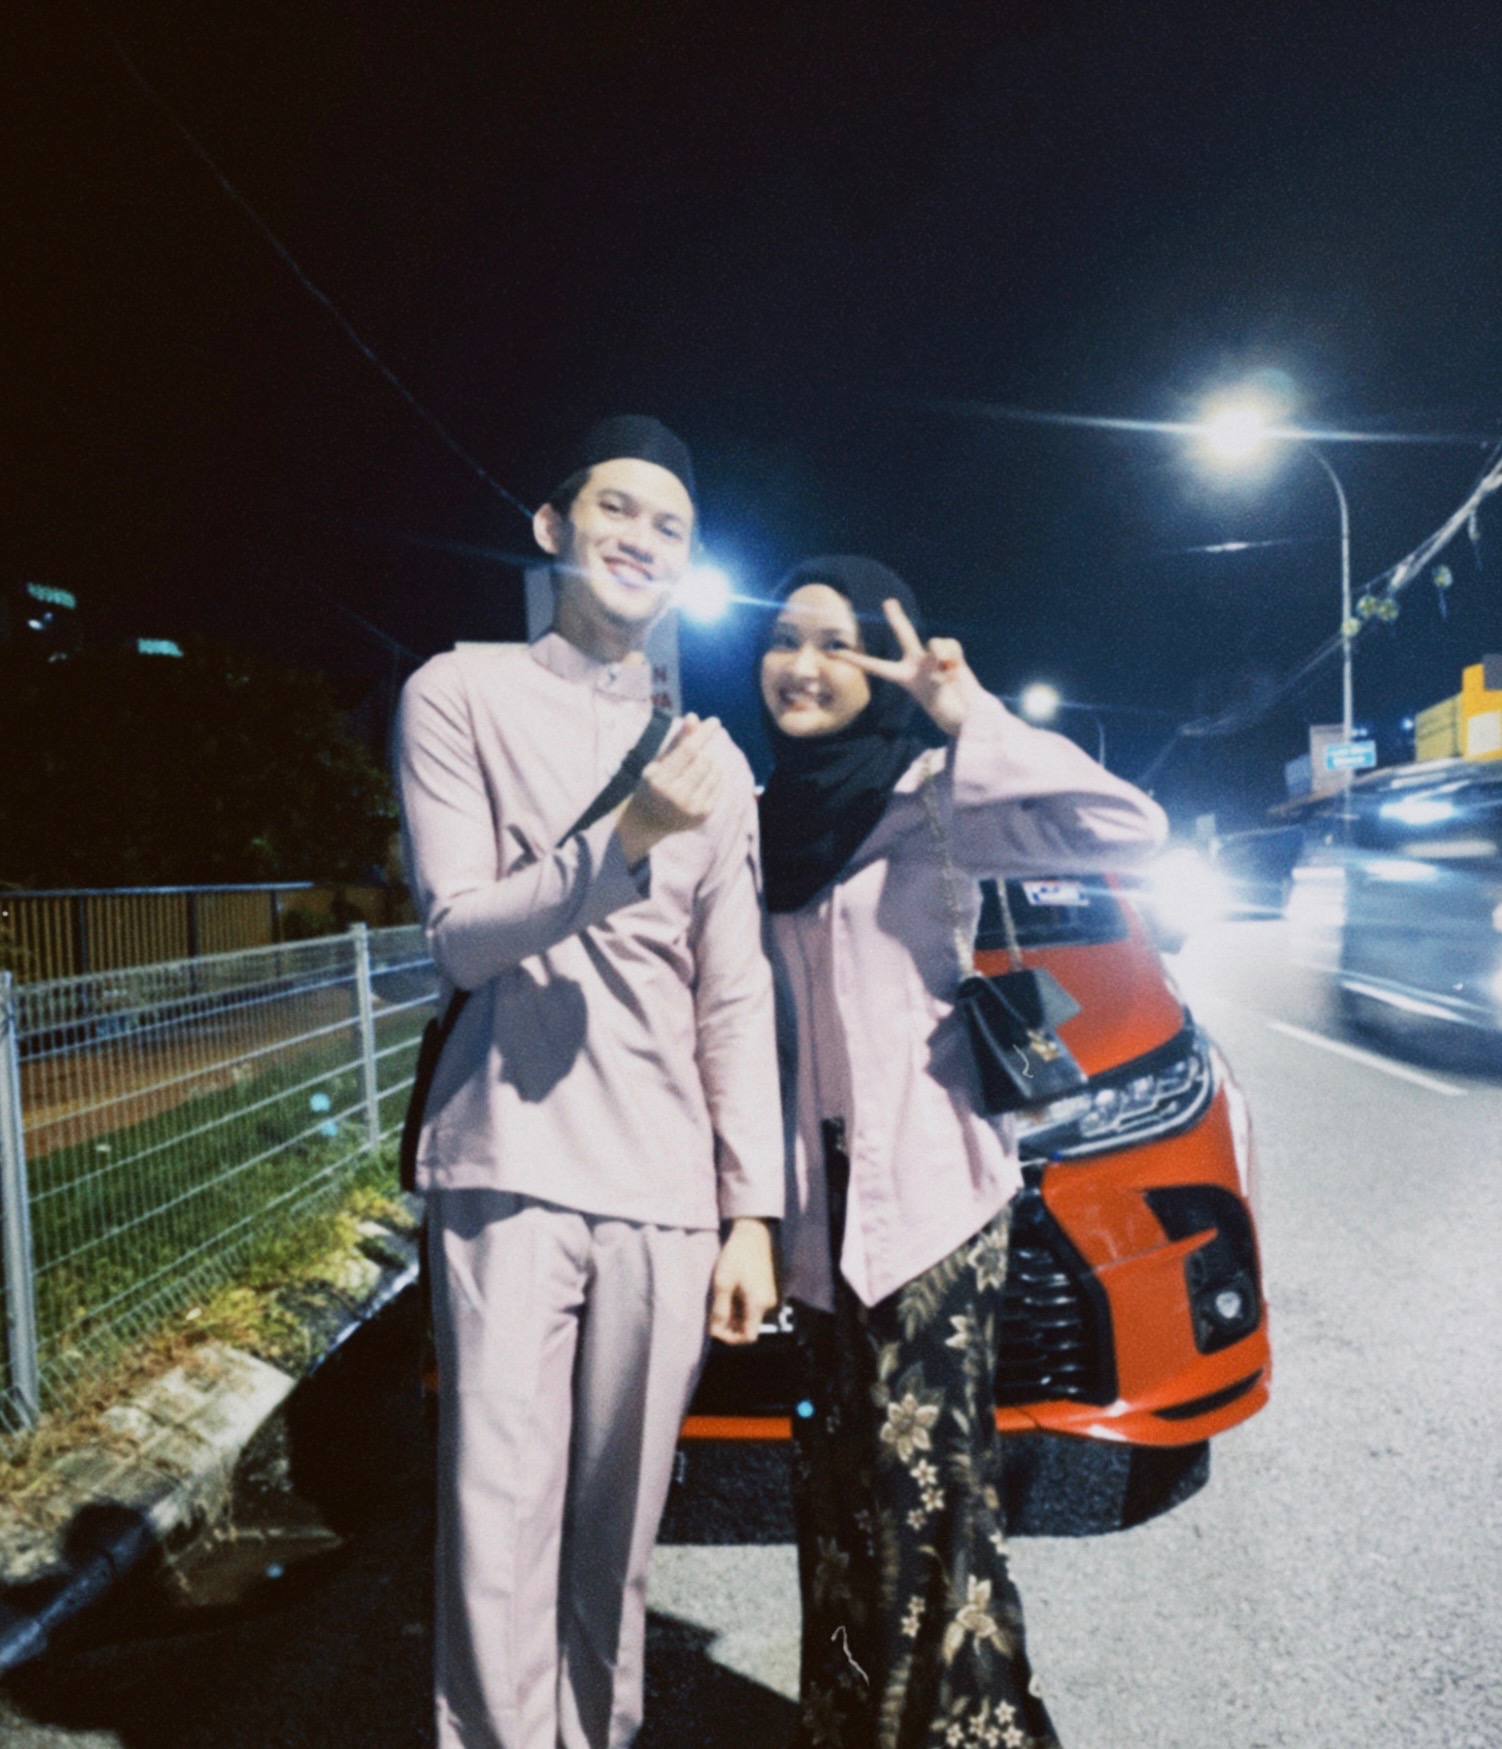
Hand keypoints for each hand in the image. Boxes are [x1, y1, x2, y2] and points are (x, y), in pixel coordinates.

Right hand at [615, 714, 724, 866]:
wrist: (649, 821)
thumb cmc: (653, 783)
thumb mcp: (659, 761)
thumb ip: (678, 740)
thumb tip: (694, 717)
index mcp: (659, 780)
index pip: (688, 751)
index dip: (702, 734)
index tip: (714, 721)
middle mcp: (675, 796)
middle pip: (703, 760)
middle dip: (702, 751)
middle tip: (692, 755)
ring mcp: (690, 808)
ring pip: (714, 772)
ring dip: (709, 764)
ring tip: (694, 769)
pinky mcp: (703, 814)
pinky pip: (719, 785)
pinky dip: (714, 777)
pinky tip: (701, 780)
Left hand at [708, 1218, 778, 1345]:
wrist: (752, 1234)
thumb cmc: (736, 1257)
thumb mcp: (722, 1284)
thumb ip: (720, 1310)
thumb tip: (716, 1332)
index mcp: (758, 1304)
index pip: (748, 1336)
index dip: (732, 1338)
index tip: (716, 1328)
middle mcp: (767, 1304)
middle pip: (748, 1327)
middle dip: (730, 1326)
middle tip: (713, 1315)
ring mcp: (768, 1297)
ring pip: (749, 1317)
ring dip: (734, 1316)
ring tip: (719, 1301)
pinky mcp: (765, 1290)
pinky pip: (752, 1307)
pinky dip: (739, 1306)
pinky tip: (728, 1294)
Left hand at [832, 597, 976, 735]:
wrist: (966, 712)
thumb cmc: (945, 707)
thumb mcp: (934, 688)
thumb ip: (933, 663)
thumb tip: (936, 647)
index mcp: (903, 677)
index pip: (875, 666)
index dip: (856, 660)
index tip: (835, 653)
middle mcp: (916, 663)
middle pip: (904, 634)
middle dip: (896, 618)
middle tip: (888, 602)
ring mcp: (933, 657)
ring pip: (935, 643)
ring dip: (944, 657)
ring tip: (948, 675)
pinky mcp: (950, 653)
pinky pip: (951, 645)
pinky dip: (955, 657)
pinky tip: (957, 670)